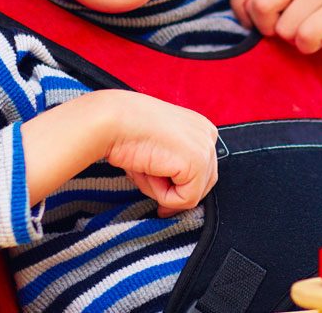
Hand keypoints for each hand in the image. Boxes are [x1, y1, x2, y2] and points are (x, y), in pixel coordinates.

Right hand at [24, 90, 218, 216]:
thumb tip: (176, 200)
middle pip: (202, 184)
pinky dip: (164, 196)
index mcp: (199, 126)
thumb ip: (173, 167)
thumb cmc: (127, 132)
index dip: (179, 184)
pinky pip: (186, 199)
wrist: (113, 121)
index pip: (201, 169)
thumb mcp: (158, 148)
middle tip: (148, 179)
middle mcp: (208, 134)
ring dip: (164, 192)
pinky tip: (149, 172)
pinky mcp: (198, 163)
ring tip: (145, 170)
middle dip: (174, 190)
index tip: (159, 188)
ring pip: (193, 194)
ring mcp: (206, 148)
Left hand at [231, 0, 321, 53]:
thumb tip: (247, 10)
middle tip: (282, 30)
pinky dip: (310, 46)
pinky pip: (306, 37)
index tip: (253, 22)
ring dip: (294, 39)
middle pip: (259, 7)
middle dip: (266, 28)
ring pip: (283, 29)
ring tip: (311, 31)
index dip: (240, 6)